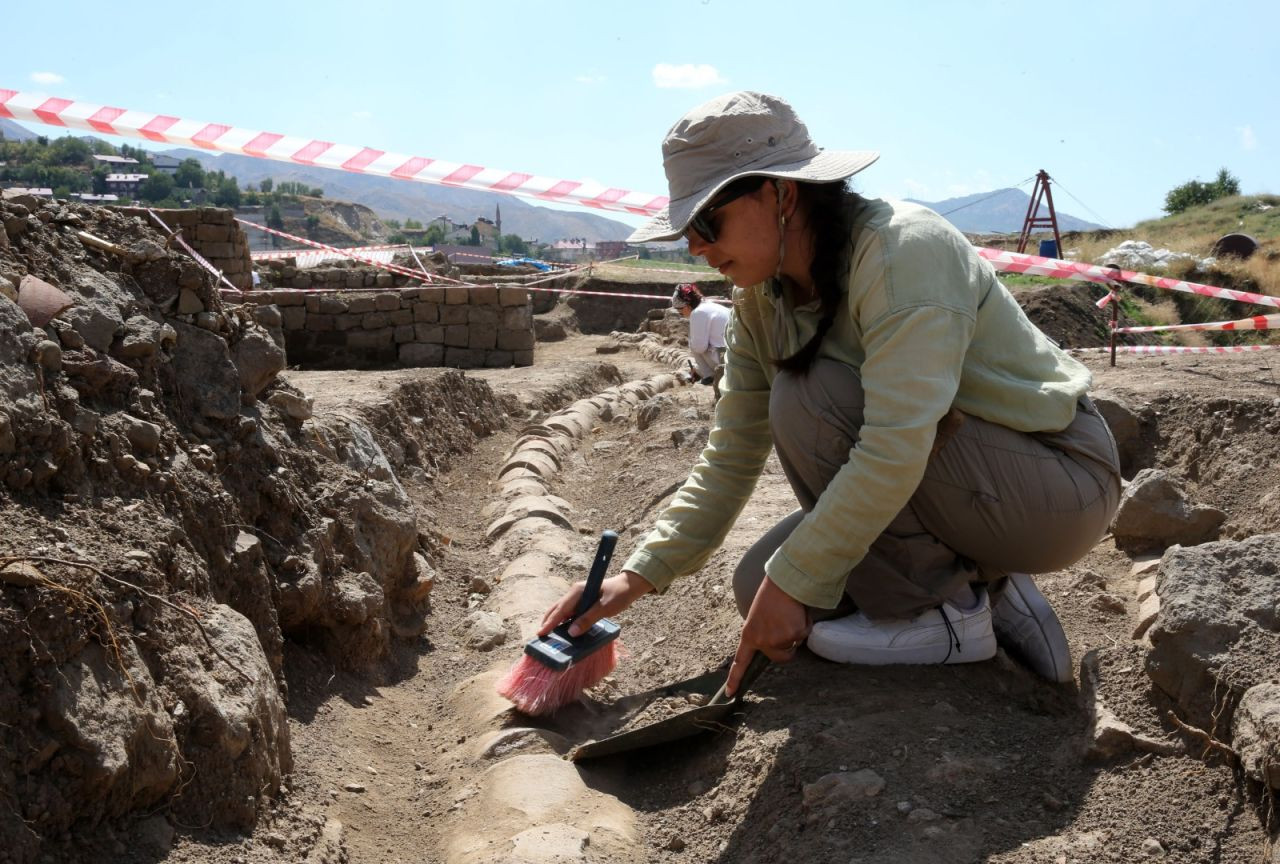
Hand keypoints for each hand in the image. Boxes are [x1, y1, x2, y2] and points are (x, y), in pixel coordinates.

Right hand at [537, 569, 653, 638]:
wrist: (629, 585)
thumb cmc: (618, 594)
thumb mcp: (604, 608)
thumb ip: (588, 619)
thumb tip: (571, 632)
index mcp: (578, 591)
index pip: (561, 609)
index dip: (550, 622)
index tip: (541, 633)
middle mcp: (574, 592)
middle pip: (557, 608)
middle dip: (548, 622)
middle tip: (540, 636)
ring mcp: (577, 596)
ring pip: (562, 610)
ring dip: (554, 621)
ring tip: (547, 635)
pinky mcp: (582, 601)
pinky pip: (569, 612)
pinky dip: (563, 620)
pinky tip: (562, 629)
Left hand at [726, 576, 809, 696]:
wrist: (784, 582)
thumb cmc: (771, 595)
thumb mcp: (757, 616)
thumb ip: (761, 633)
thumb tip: (773, 644)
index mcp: (749, 634)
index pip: (740, 661)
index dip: (735, 678)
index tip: (731, 693)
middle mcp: (762, 641)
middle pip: (779, 657)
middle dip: (787, 646)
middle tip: (785, 624)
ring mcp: (778, 640)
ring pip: (793, 645)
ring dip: (795, 632)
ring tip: (789, 614)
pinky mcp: (793, 635)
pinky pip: (804, 634)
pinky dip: (804, 624)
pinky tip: (797, 612)